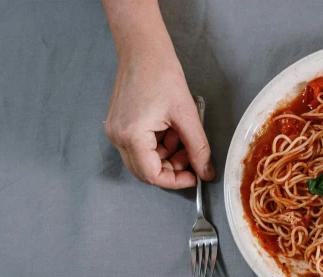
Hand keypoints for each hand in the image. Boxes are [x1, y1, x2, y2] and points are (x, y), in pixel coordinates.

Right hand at [104, 42, 213, 188]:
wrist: (143, 50)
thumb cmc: (161, 74)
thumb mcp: (187, 116)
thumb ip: (198, 149)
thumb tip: (206, 172)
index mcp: (131, 135)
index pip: (152, 175)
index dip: (175, 181)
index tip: (194, 177)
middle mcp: (118, 136)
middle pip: (145, 171)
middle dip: (171, 168)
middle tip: (191, 157)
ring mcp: (115, 131)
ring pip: (144, 159)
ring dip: (166, 155)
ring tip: (181, 135)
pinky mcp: (119, 124)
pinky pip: (139, 146)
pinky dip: (158, 144)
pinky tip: (170, 129)